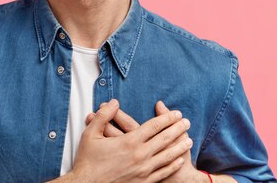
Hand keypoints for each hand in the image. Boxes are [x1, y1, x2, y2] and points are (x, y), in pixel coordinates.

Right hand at [64, 99, 189, 182]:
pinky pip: (162, 173)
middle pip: (164, 139)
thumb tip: (113, 102)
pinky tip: (178, 160)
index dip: (167, 118)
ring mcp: (143, 171)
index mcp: (129, 142)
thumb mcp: (90, 134)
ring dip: (179, 147)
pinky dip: (172, 165)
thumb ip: (103, 116)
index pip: (153, 126)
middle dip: (177, 129)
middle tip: (187, 122)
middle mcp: (139, 156)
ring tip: (189, 140)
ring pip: (167, 156)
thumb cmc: (87, 161)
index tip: (176, 113)